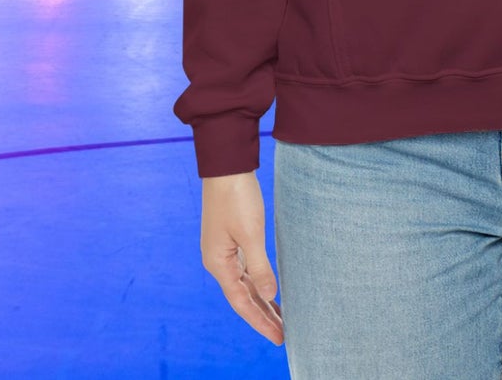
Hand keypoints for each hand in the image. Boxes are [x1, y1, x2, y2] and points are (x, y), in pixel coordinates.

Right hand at [200, 172, 283, 344]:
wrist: (227, 165)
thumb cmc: (237, 196)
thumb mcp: (251, 233)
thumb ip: (260, 267)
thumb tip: (270, 296)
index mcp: (219, 264)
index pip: (242, 302)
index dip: (260, 321)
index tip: (279, 337)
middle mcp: (218, 261)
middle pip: (242, 297)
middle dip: (262, 316)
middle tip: (283, 334)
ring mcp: (223, 250)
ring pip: (244, 284)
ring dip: (261, 301)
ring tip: (280, 318)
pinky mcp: (230, 238)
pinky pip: (245, 270)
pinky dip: (257, 282)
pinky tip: (269, 289)